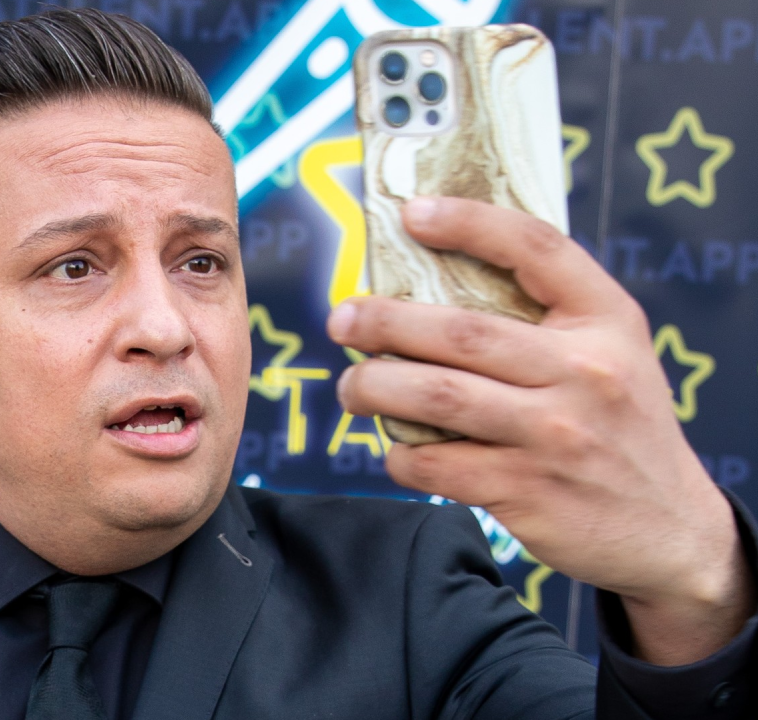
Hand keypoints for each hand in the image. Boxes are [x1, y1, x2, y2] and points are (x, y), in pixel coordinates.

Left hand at [328, 196, 753, 665]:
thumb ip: (549, 318)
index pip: (536, 248)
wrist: (671, 529)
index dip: (468, 222)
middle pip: (462, 332)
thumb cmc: (620, 428)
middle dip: (385, 322)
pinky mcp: (527, 490)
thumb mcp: (615, 355)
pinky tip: (396, 448)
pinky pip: (437, 463)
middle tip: (343, 320)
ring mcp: (554, 435)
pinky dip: (401, 455)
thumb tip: (435, 285)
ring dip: (376, 387)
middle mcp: (584, 372)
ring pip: (438, 396)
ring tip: (351, 387)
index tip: (411, 214)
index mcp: (607, 321)